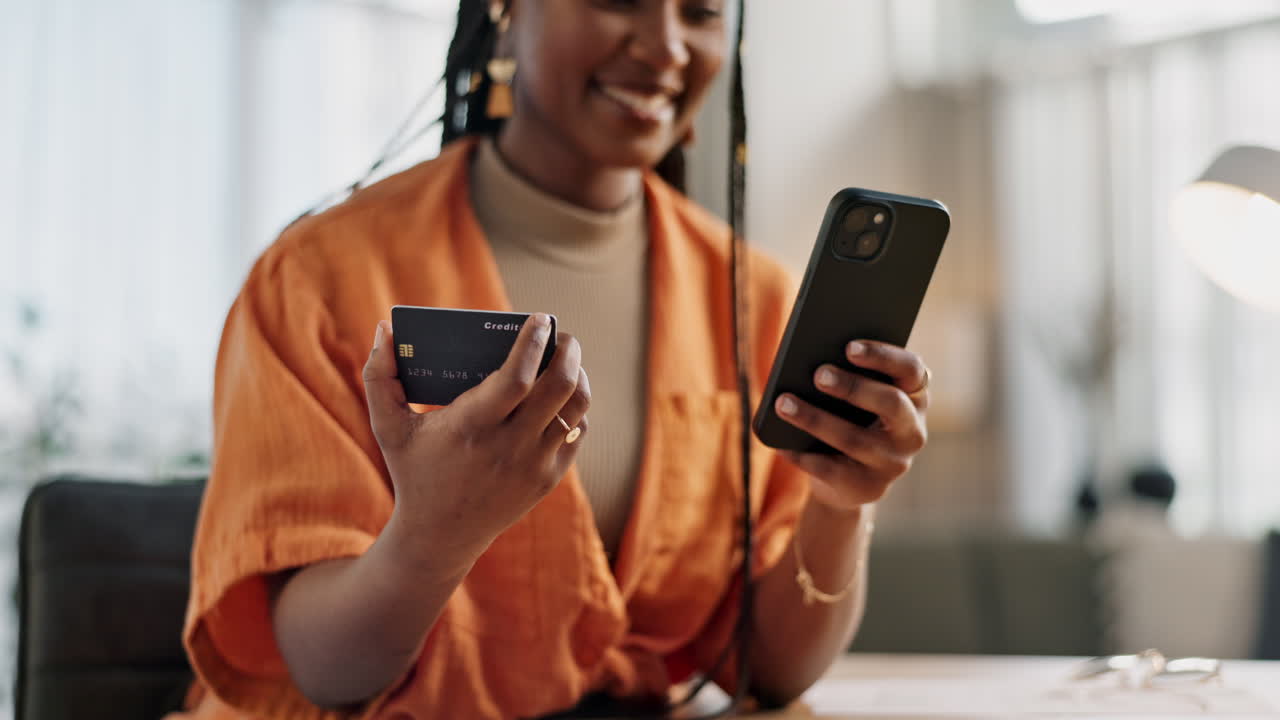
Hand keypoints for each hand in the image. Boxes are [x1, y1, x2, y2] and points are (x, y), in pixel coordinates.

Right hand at [362, 313, 589, 563]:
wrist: (440, 536)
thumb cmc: (413, 472)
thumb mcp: (387, 427)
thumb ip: (378, 376)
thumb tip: (383, 329)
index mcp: (471, 427)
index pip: (516, 378)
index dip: (533, 344)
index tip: (540, 319)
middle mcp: (509, 447)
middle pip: (558, 387)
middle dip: (567, 351)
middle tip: (561, 334)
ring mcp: (534, 465)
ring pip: (576, 409)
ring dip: (578, 375)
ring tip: (568, 359)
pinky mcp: (548, 479)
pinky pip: (577, 433)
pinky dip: (576, 407)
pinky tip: (566, 393)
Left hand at [774, 340, 928, 511]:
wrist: (848, 479)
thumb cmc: (850, 419)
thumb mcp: (855, 397)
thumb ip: (846, 375)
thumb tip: (810, 360)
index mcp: (914, 396)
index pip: (911, 370)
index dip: (884, 356)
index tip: (849, 347)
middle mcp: (912, 431)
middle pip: (891, 404)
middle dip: (853, 387)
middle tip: (818, 374)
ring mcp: (893, 463)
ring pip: (855, 439)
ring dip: (815, 419)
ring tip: (783, 403)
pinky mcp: (868, 488)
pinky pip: (831, 469)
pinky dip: (802, 454)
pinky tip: (781, 442)